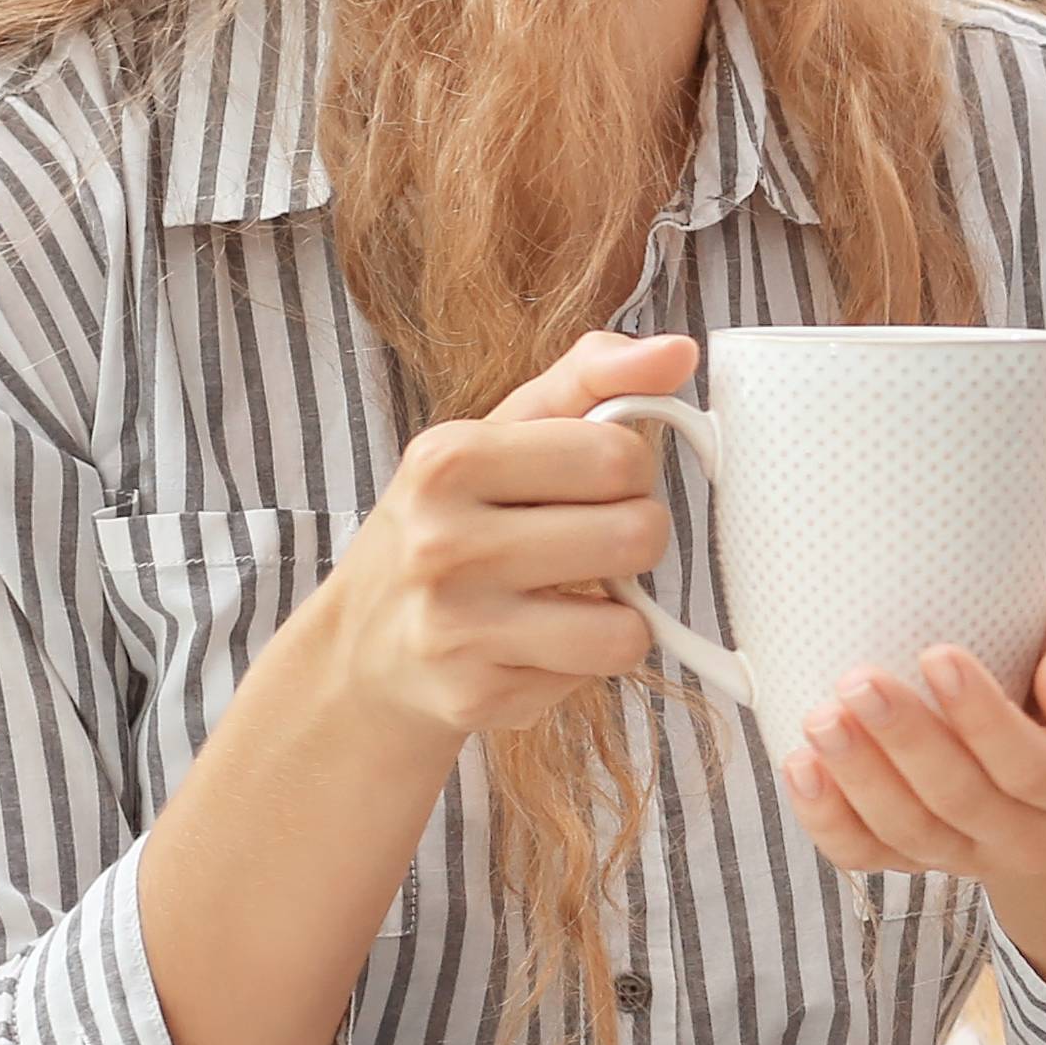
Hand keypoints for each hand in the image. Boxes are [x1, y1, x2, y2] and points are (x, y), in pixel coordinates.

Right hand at [303, 329, 696, 746]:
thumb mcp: (501, 435)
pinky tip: (535, 643)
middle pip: (638, 533)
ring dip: (619, 610)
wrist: (365, 648)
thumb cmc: (453, 522)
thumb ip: (590, 380)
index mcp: (450, 458)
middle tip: (583, 544)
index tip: (594, 482)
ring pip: (629, 622)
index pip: (619, 453)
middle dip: (632, 538)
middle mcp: (443, 541)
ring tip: (567, 596)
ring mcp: (457, 626)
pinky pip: (598, 673)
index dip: (629, 469)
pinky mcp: (478, 695)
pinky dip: (585, 658)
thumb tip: (680, 349)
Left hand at [782, 583, 1045, 878]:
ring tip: (821, 719)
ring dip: (860, 781)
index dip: (982, 719)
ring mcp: (978, 857)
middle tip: (858, 681)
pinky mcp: (922, 857)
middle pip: (966, 805)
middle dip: (907, 745)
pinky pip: (869, 856)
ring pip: (913, 837)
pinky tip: (800, 767)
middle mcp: (1042, 838)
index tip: (936, 654)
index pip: (1035, 766)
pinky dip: (828, 820)